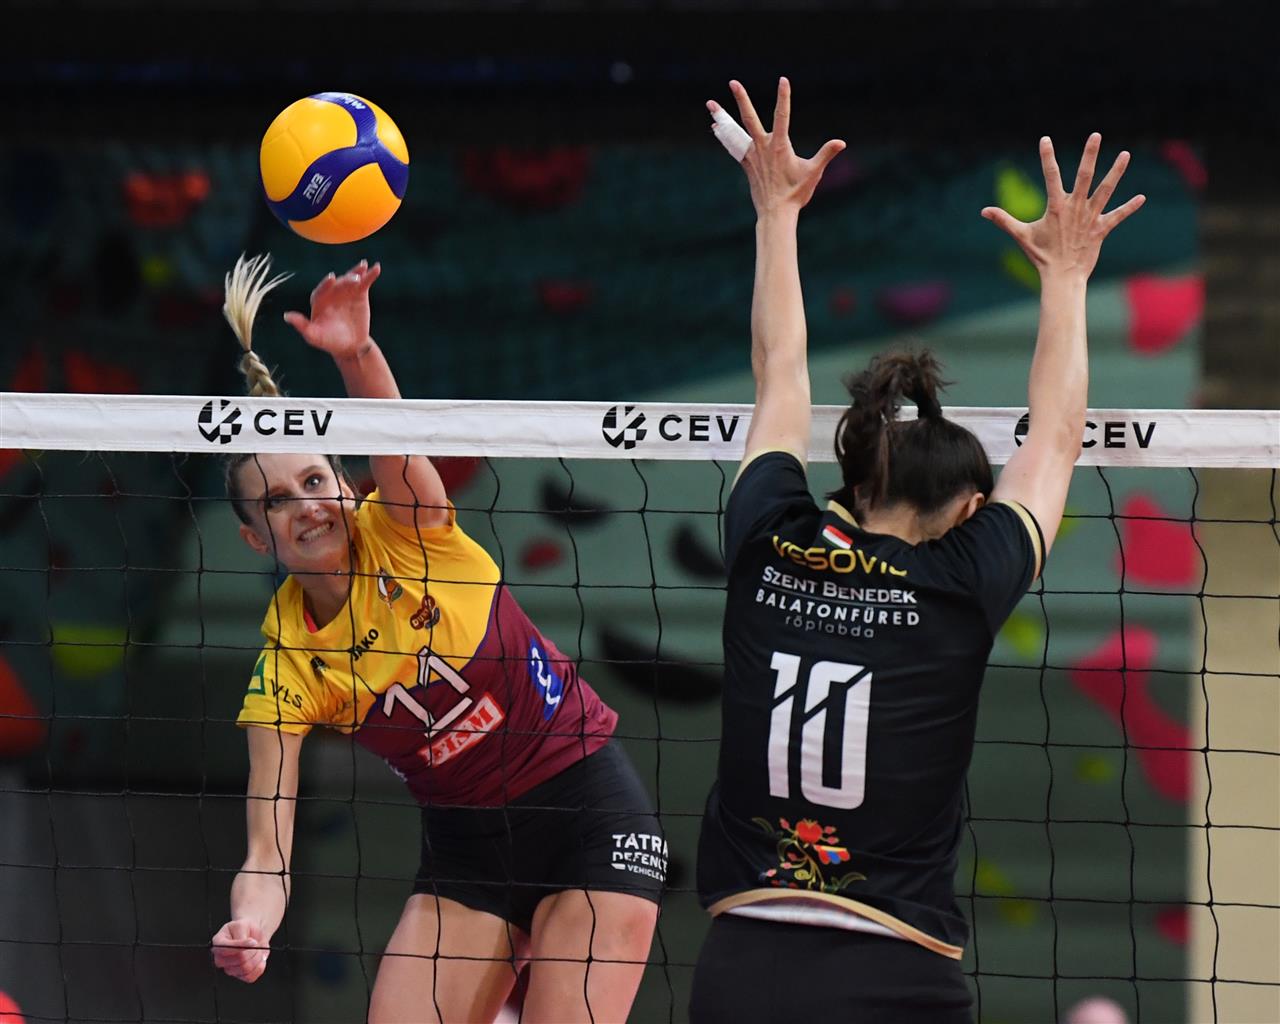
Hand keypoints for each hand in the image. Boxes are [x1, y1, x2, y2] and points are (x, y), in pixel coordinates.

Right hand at [212, 919, 269, 982]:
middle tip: (256, 943)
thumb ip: (242, 936)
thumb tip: (249, 944)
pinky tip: (259, 959)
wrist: (251, 935)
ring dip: (257, 958)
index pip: (226, 949)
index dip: (241, 946)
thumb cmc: (244, 929)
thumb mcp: (242, 925)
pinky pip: (250, 977)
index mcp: (218, 943)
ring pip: (246, 969)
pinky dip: (259, 967)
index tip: (253, 941)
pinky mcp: (239, 976)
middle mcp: (220, 959)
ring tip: (258, 950)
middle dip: (253, 951)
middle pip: (239, 960)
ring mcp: (229, 969)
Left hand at [283, 260, 381, 360]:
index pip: (321, 291)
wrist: (350, 346)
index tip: (331, 278)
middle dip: (345, 281)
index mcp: (319, 301)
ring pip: (350, 280)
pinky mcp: (359, 293)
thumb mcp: (315, 337)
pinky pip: (364, 282)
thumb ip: (302, 326)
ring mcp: (346, 291)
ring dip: (357, 273)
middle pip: (338, 284)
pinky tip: (376, 268)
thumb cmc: (330, 341)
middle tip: (354, 280)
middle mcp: (331, 293)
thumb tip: (287, 316)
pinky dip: (370, 274)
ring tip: (363, 267)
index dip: (325, 284)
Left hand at [708, 78, 845, 215]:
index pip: (782, 115)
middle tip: (733, 82)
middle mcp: (762, 147)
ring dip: (722, 117)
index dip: (783, 97)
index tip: (783, 80)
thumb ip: (826, 154)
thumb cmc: (796, 193)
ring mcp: (752, 156)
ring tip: (710, 104)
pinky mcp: (747, 165)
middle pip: (749, 118)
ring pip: (735, 131)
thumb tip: (841, 143)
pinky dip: (725, 135)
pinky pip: (733, 146)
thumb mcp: (813, 172)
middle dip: (742, 99)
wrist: (776, 212)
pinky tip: (716, 127)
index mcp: (779, 146)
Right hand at [982, 134, 1144, 279]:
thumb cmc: (1041, 256)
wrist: (1061, 277)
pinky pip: (1117, 216)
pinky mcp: (1101, 230)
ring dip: (1116, 172)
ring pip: (1106, 190)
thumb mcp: (1021, 236)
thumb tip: (983, 211)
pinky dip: (1129, 208)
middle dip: (1089, 155)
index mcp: (1056, 207)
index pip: (1050, 176)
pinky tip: (1141, 198)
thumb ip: (1004, 220)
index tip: (1045, 139)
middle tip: (1095, 135)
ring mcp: (1090, 218)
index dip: (1046, 157)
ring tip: (1125, 154)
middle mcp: (1075, 208)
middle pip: (1084, 176)